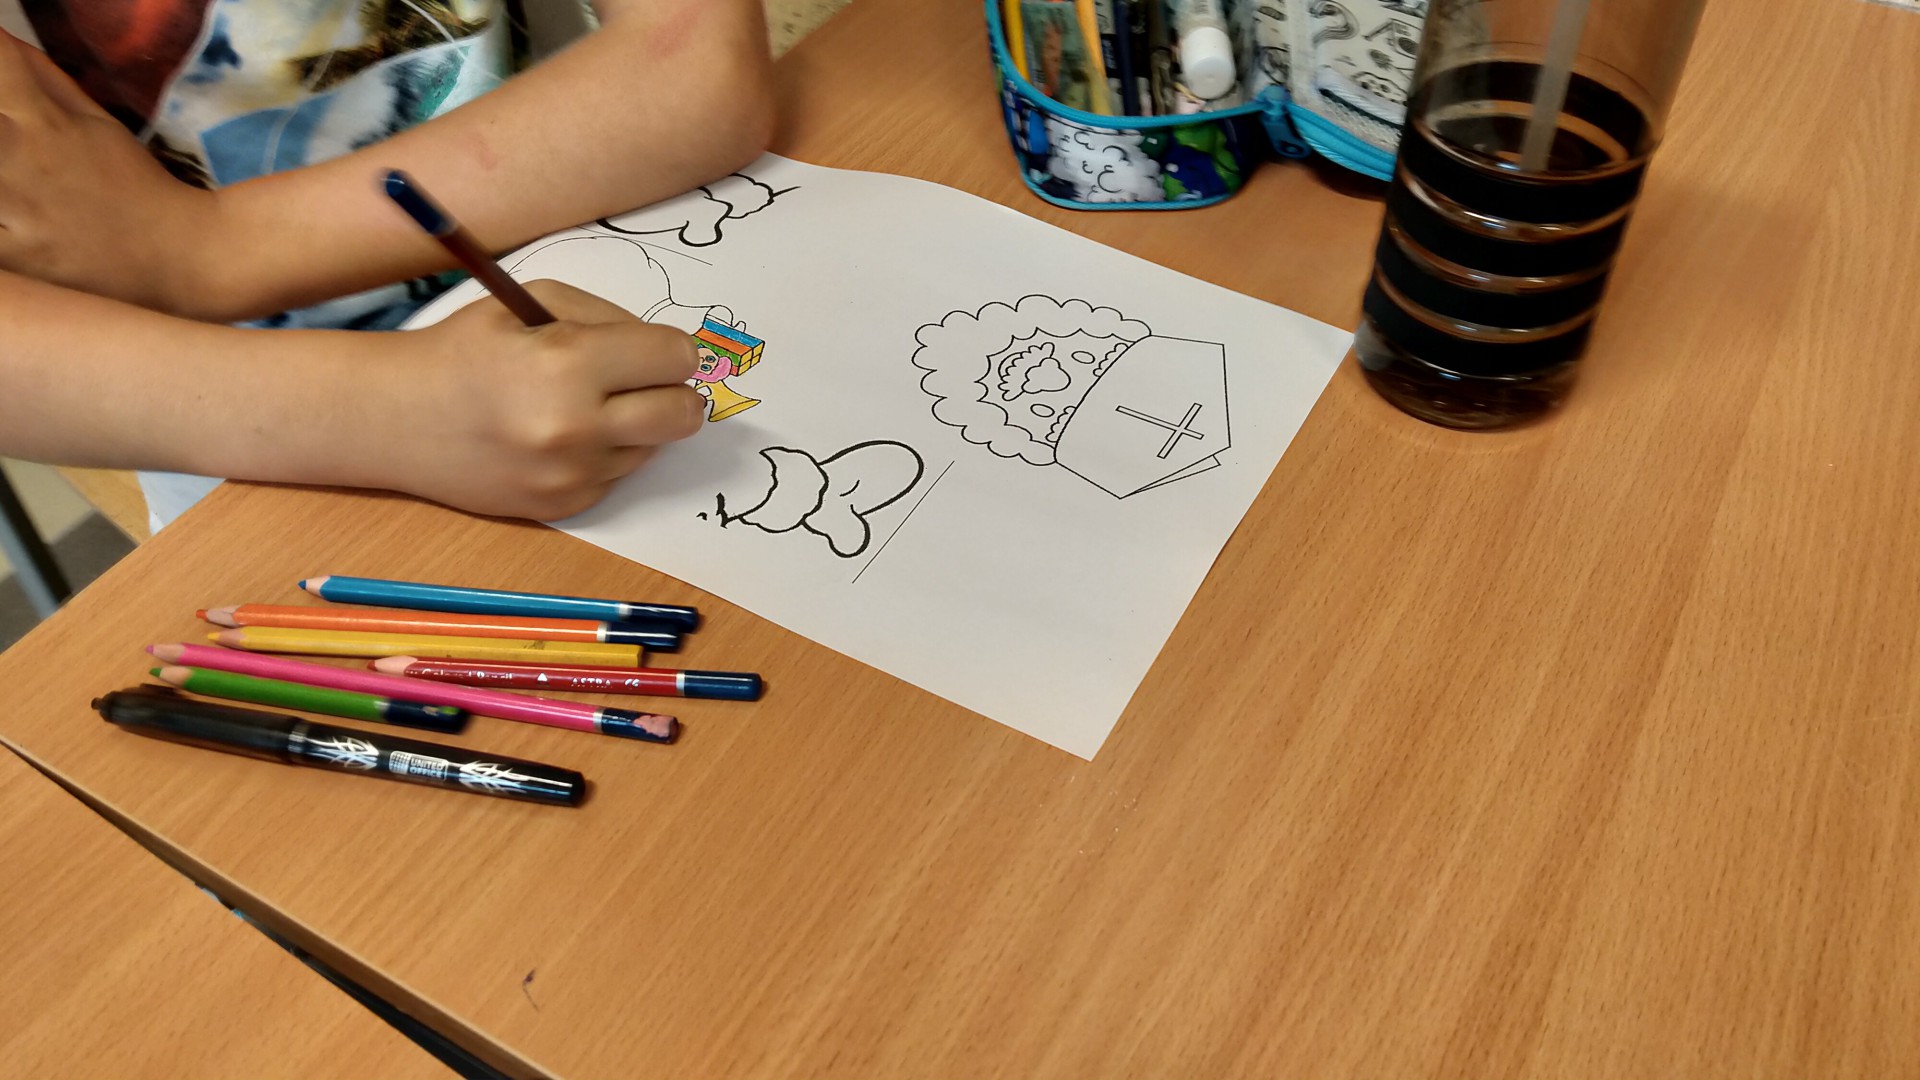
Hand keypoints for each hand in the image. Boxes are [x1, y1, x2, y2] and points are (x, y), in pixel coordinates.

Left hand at [0, 33, 219, 314]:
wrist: (186, 262)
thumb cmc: (137, 189)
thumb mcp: (97, 124)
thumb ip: (41, 78)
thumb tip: (0, 42)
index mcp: (43, 121)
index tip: (10, 93)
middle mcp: (22, 160)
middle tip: (19, 154)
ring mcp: (16, 213)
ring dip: (0, 181)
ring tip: (20, 190)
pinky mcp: (16, 262)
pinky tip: (14, 223)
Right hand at [370, 280, 706, 520]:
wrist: (397, 420)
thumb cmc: (465, 350)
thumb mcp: (531, 303)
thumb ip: (608, 319)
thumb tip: (670, 352)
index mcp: (568, 363)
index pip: (675, 357)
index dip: (670, 349)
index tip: (654, 350)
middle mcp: (576, 427)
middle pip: (684, 413)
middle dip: (675, 391)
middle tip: (645, 380)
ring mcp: (571, 475)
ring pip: (653, 447)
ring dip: (634, 425)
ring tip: (582, 407)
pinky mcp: (564, 507)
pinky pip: (617, 475)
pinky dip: (603, 455)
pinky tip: (558, 438)